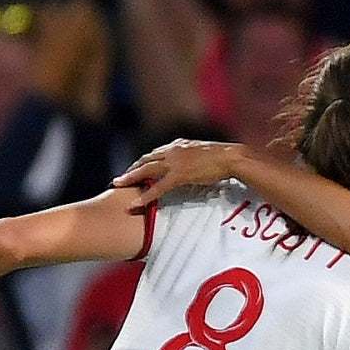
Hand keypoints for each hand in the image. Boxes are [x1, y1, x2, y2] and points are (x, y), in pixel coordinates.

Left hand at [113, 139, 247, 204]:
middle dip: (132, 169)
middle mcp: (173, 151)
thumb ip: (193, 157)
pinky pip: (159, 187)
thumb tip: (193, 164)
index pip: (156, 154)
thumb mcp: (204, 153)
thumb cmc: (224, 157)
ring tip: (118, 185)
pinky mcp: (179, 175)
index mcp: (179, 145)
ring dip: (130, 178)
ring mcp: (175, 162)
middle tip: (120, 179)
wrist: (231, 157)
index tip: (136, 169)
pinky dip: (146, 195)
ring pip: (146, 170)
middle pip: (146, 160)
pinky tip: (137, 204)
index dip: (144, 162)